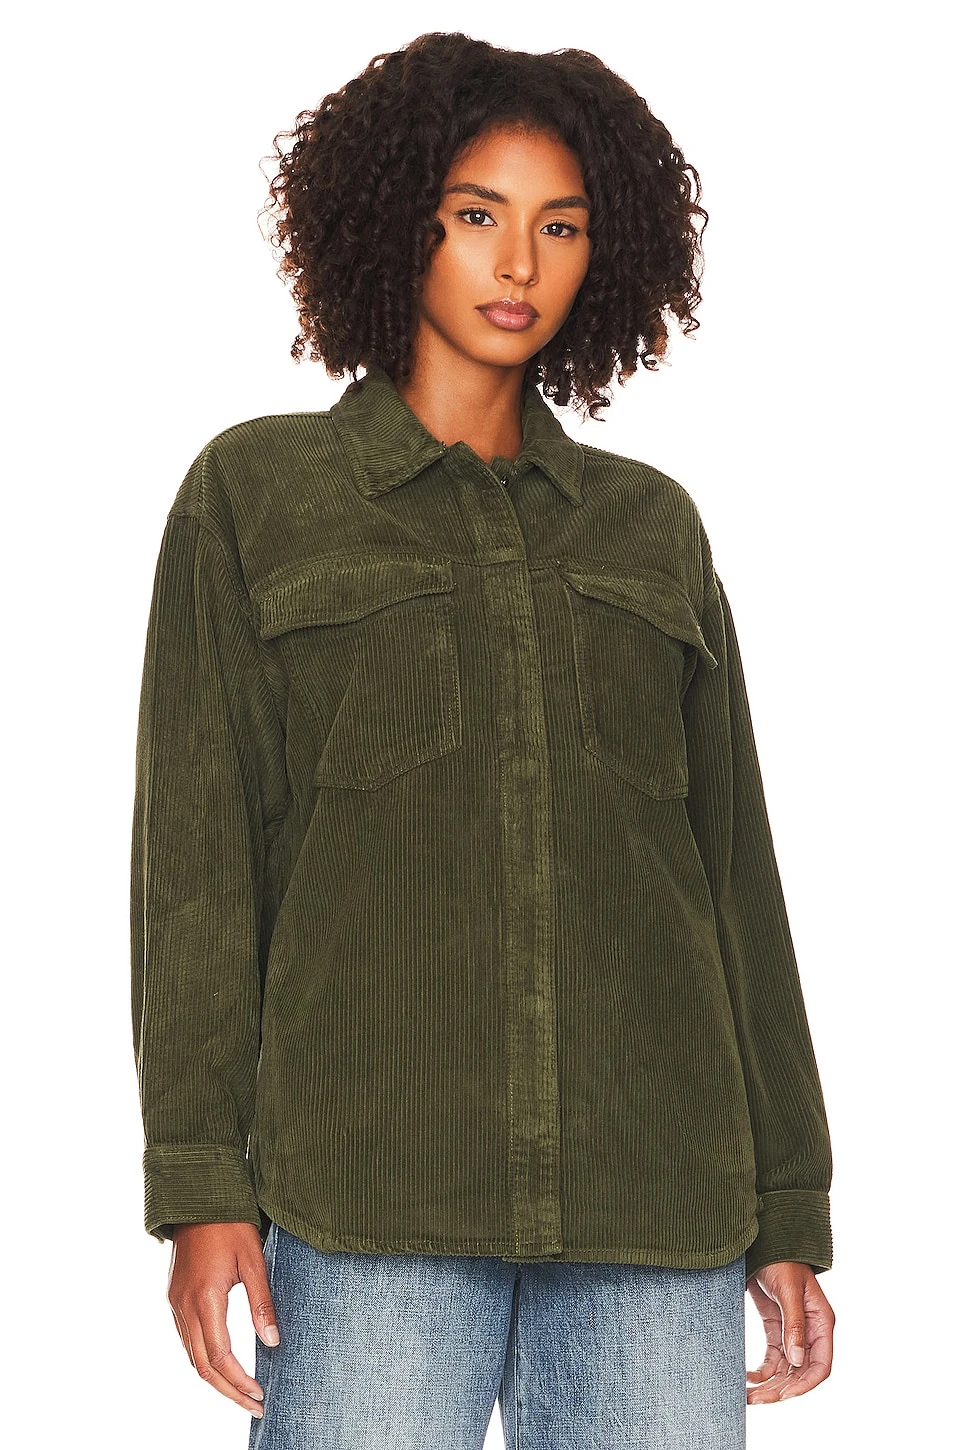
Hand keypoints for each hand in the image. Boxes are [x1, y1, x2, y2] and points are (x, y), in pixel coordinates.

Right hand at [166, 1221, 279, 1418]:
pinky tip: (223, 1364)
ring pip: (192, 1356)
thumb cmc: (230, 1224)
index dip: (240, 1381)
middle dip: (228, 1391)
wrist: (198, 1198)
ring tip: (242, 1392)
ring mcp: (176, 1304)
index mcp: (205, 1299)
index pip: (221, 1356)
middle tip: (254, 1406)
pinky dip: (204, 1359)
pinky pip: (187, 1340)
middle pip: (203, 1366)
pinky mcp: (175, 1298)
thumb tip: (272, 1342)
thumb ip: (262, 1302)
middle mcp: (184, 1307)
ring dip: (216, 1379)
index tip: (260, 1395)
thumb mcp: (254, 1259)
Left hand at [745, 1261, 834, 1403]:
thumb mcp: (789, 1291)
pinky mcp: (776, 1329)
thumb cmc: (782, 1260)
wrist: (764, 1242)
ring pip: (785, 1370)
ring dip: (769, 1385)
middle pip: (800, 1372)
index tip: (782, 1395)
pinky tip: (747, 1377)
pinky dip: (762, 1371)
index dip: (804, 1384)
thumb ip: (794, 1325)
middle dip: (780, 1389)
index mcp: (822, 1323)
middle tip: (756, 1399)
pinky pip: (773, 1359)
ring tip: (748, 1396)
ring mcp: (793, 1332)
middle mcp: (810, 1332)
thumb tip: (796, 1361)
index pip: (820, 1366)